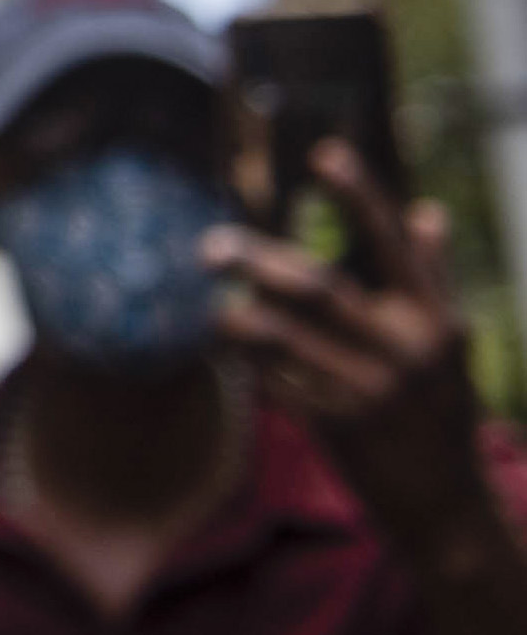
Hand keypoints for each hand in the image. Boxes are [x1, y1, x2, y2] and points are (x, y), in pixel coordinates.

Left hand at [205, 142, 505, 546]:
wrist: (445, 505)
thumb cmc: (439, 408)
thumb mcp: (449, 345)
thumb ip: (433, 278)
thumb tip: (427, 210)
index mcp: (433, 318)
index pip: (391, 245)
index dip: (359, 197)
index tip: (324, 153)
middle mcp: (404, 349)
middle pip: (316, 286)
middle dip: (256, 260)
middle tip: (207, 246)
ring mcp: (370, 390)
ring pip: (283, 335)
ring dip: (237, 316)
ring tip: (213, 310)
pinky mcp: (338, 428)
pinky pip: (273, 380)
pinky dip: (245, 360)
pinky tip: (224, 349)